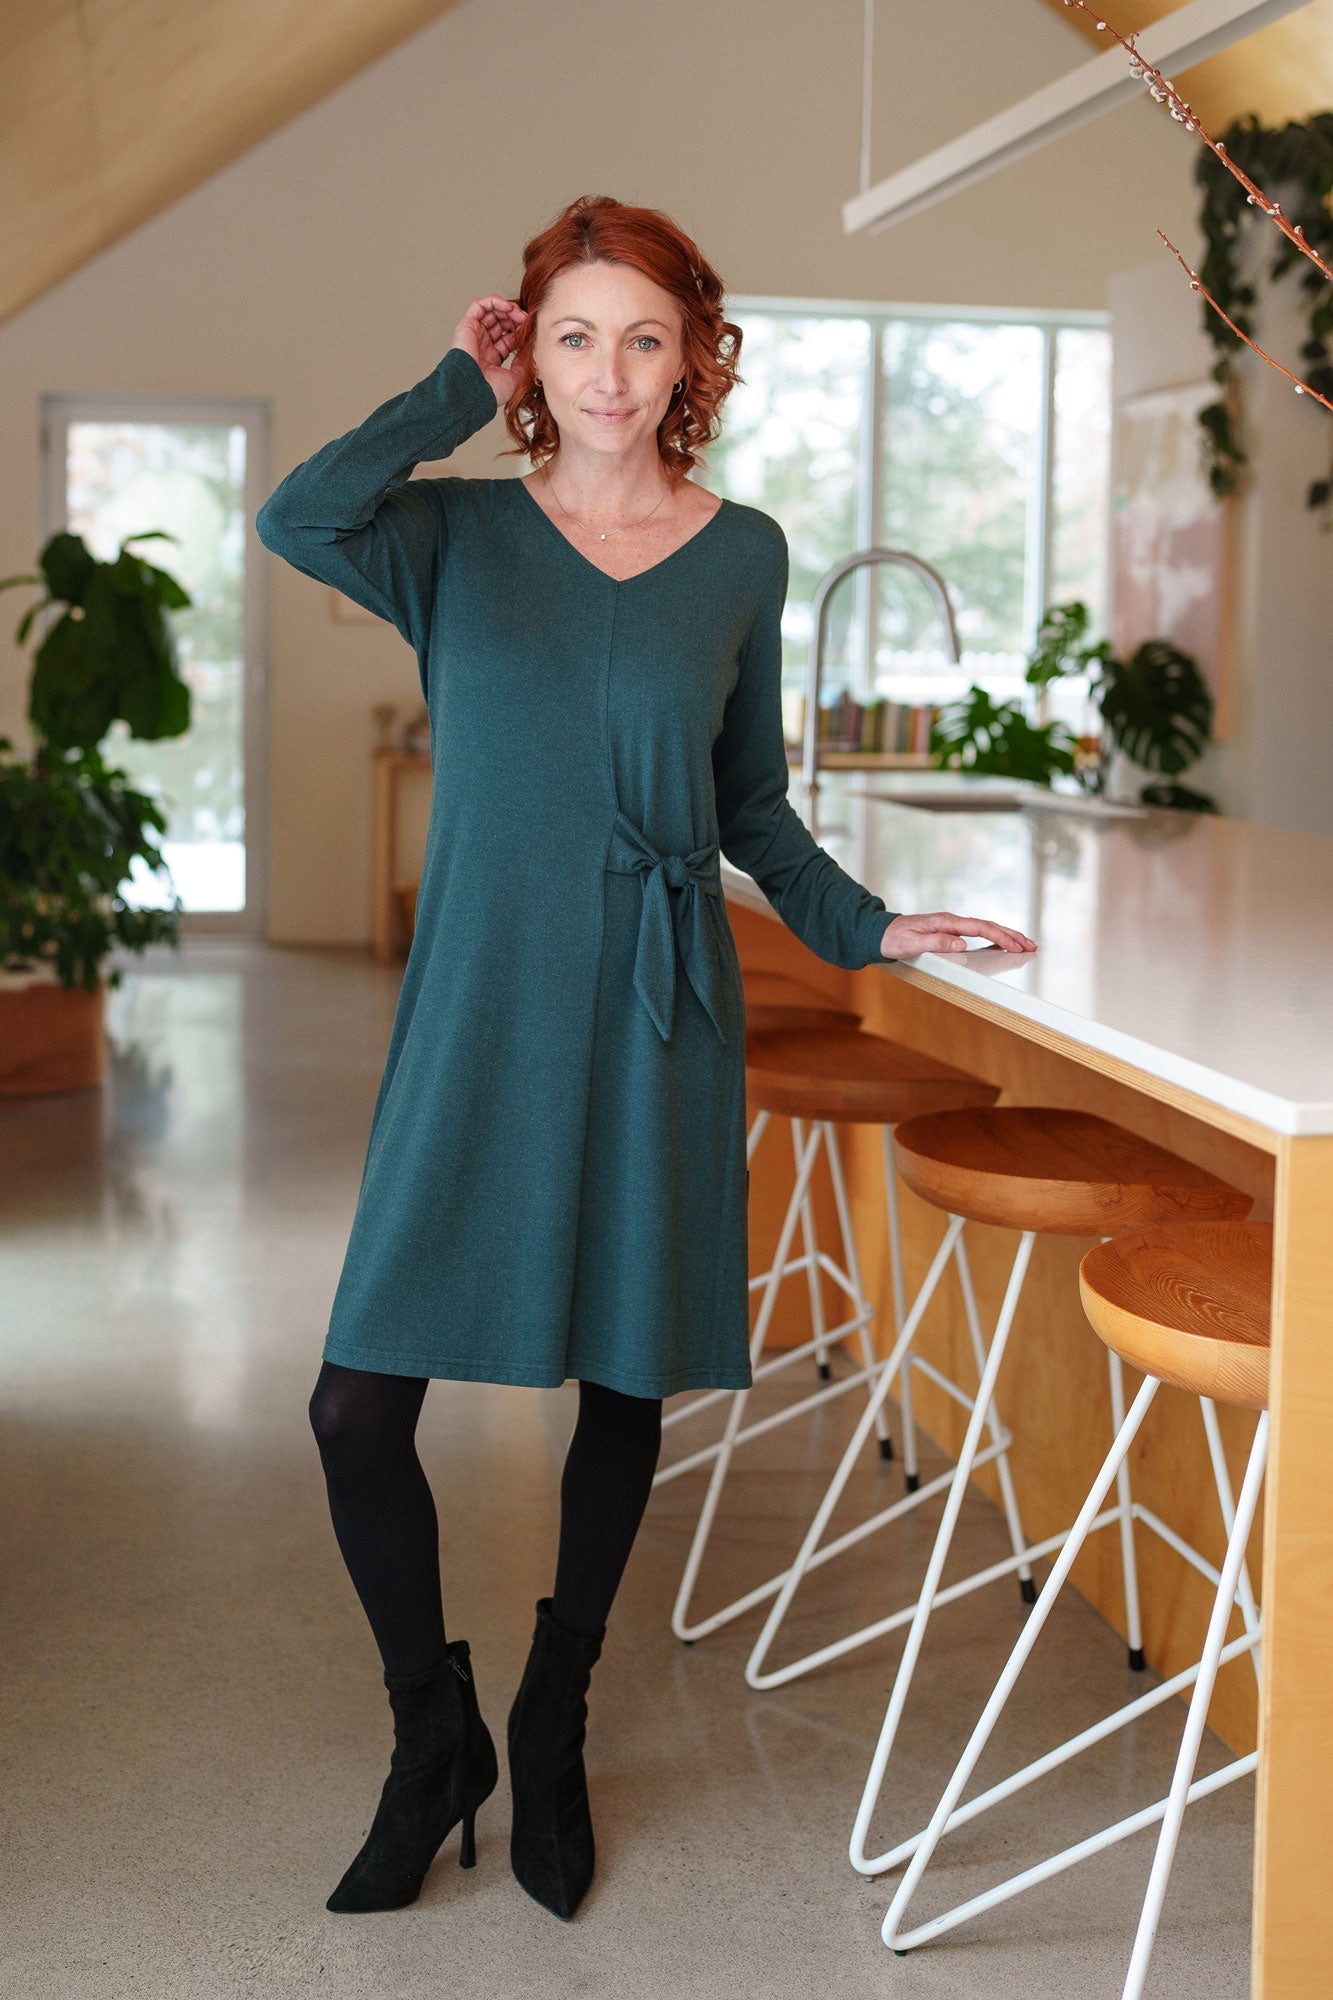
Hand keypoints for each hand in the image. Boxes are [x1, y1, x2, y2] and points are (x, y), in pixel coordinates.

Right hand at [451, 295, 527, 405]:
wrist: (473, 390)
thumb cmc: (490, 390)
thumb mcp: (515, 378)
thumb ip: (523, 364)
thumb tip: (529, 352)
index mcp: (492, 358)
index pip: (508, 338)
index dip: (519, 331)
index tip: (529, 331)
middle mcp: (482, 345)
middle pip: (500, 323)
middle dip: (514, 319)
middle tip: (525, 320)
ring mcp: (474, 334)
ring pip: (491, 312)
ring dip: (507, 309)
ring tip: (518, 313)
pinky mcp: (466, 325)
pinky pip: (479, 305)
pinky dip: (494, 301)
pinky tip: (507, 307)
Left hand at [880, 911, 1036, 957]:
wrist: (878, 933)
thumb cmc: (893, 938)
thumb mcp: (912, 943)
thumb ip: (937, 942)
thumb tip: (961, 944)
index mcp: (946, 922)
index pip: (980, 927)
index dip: (1001, 936)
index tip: (1016, 945)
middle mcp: (951, 921)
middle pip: (988, 926)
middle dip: (1011, 935)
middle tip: (1031, 945)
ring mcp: (950, 926)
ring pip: (985, 929)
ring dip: (1005, 936)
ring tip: (1024, 944)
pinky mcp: (948, 932)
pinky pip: (977, 933)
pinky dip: (992, 937)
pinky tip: (1000, 944)